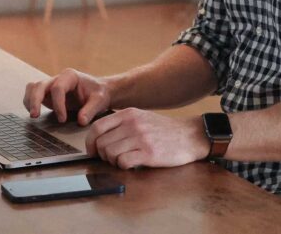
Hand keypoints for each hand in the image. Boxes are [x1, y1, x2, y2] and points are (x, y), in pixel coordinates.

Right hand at [23, 68, 110, 124]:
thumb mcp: (100, 101)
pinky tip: (35, 114)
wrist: (99, 92)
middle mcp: (58, 78)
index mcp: (70, 76)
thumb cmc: (99, 94)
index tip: (62, 119)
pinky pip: (32, 94)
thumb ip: (91, 110)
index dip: (58, 104)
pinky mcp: (47, 94)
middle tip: (35, 116)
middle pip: (40, 85)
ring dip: (30, 101)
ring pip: (32, 88)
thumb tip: (81, 121)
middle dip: (35, 100)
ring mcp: (51, 85)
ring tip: (33, 115)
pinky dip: (30, 103)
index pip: (58, 88)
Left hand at [86, 109, 208, 168]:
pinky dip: (123, 166)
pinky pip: (123, 162)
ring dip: (113, 161)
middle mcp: (133, 124)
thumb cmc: (164, 130)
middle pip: (101, 143)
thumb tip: (99, 137)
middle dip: (102, 155)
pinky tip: (132, 163)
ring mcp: (141, 138)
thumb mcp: (141, 117)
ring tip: (123, 160)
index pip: (97, 127)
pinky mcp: (149, 153)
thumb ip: (122, 124)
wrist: (190, 136)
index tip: (93, 151)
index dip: (90, 142)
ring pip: (110, 153)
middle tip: (111, 158)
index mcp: (128, 114)